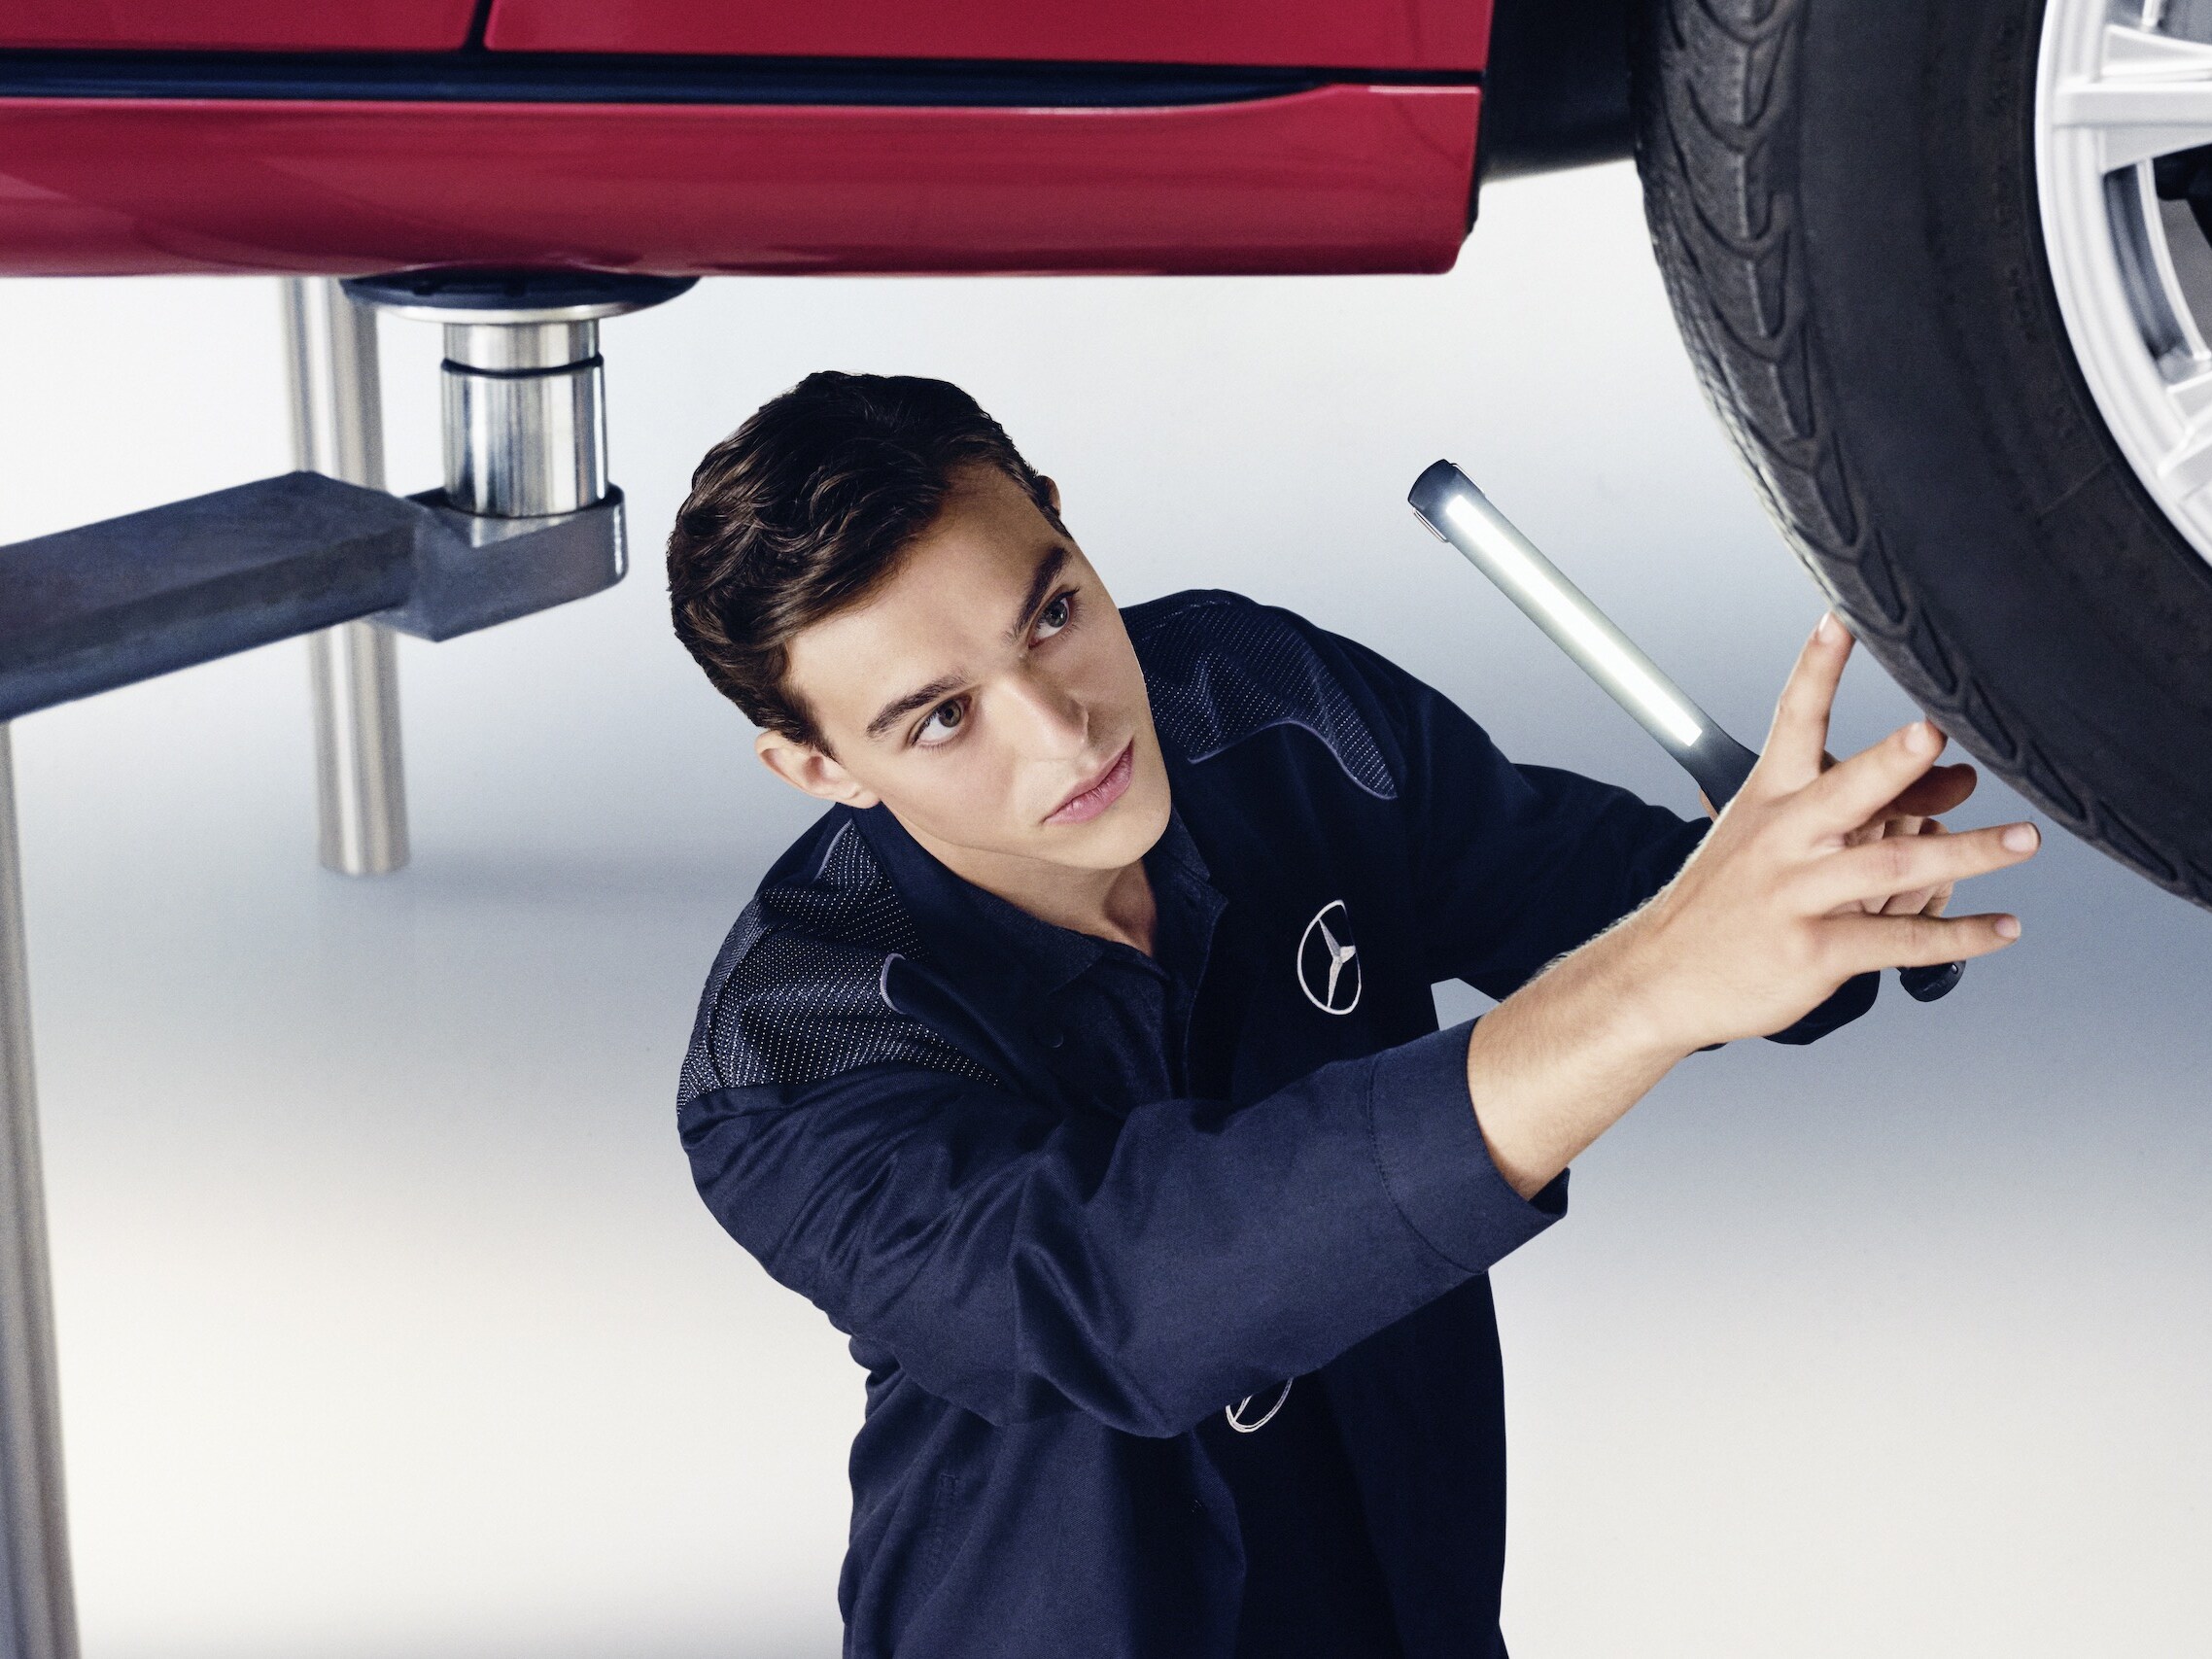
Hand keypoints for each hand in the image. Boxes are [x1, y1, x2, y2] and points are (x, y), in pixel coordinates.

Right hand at [1624, 613, 2033, 1050]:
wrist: (1661, 977)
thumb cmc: (1724, 902)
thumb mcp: (1767, 840)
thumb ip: (1857, 810)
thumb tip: (1951, 782)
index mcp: (1769, 800)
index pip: (1794, 720)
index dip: (1818, 668)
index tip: (1841, 620)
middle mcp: (1783, 840)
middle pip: (1847, 790)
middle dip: (1893, 760)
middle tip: (1935, 734)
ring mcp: (1798, 896)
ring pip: (1892, 866)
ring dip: (1969, 851)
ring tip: (2023, 839)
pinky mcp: (1815, 952)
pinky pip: (1899, 942)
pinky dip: (1960, 936)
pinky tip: (2004, 926)